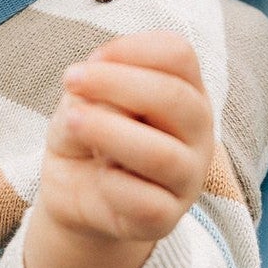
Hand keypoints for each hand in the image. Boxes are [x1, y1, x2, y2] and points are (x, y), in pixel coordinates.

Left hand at [23, 30, 214, 267]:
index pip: (178, 55)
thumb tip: (102, 103)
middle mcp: (197, 131)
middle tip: (70, 80)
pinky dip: (112, 184)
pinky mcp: (168, 218)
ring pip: (162, 154)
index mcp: (184, 90)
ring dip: (108, 132)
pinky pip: (146, 201)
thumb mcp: (82, 102)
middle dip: (116, 83)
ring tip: (72, 122)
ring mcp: (188, 176)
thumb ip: (94, 94)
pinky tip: (98, 176)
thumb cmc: (87, 134)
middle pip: (176, 98)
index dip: (132, 50)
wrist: (74, 192)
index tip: (90, 61)